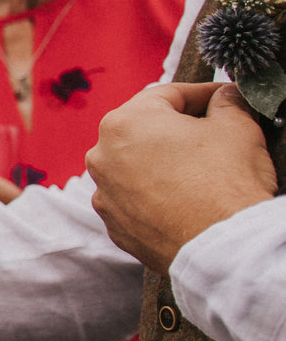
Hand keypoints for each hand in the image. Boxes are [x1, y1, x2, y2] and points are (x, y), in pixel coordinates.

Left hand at [88, 81, 276, 271]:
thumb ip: (228, 104)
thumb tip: (225, 98)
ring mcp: (104, 193)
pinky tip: (182, 198)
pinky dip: (155, 194)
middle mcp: (102, 155)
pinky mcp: (114, 224)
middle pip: (145, 130)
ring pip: (135, 165)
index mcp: (125, 122)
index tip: (222, 99)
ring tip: (198, 169)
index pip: (167, 95)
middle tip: (212, 132)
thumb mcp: (237, 128)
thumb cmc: (225, 183)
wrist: (220, 246)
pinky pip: (134, 199)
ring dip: (162, 162)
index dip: (201, 94)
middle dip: (178, 128)